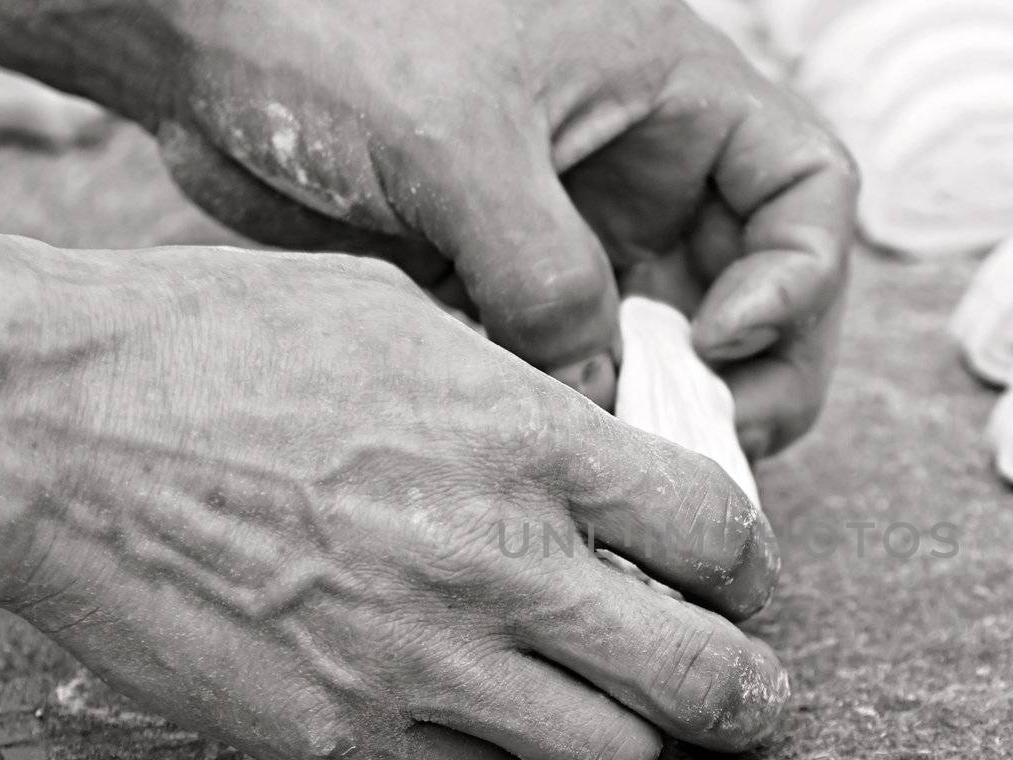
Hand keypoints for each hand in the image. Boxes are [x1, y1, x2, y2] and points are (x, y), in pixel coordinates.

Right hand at [0, 231, 787, 759]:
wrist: (54, 427)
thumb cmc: (217, 347)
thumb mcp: (405, 320)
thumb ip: (524, 401)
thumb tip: (597, 462)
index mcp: (531, 442)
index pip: (722, 533)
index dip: (753, 569)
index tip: (744, 583)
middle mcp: (501, 564)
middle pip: (702, 675)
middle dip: (749, 699)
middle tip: (752, 704)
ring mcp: (424, 665)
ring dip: (623, 744)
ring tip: (605, 719)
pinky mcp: (346, 739)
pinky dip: (493, 759)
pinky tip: (467, 713)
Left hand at [137, 0, 855, 447]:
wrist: (204, 41)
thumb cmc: (334, 28)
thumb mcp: (462, 144)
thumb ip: (548, 279)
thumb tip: (599, 400)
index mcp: (671, 90)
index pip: (808, 188)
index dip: (799, 276)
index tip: (722, 340)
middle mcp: (645, 164)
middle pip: (766, 282)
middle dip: (760, 368)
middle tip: (719, 441)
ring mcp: (584, 229)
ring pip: (679, 337)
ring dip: (679, 407)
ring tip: (650, 464)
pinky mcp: (517, 282)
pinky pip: (589, 361)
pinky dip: (594, 413)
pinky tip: (575, 456)